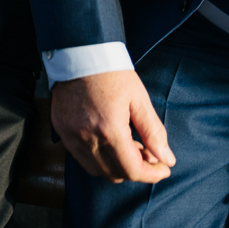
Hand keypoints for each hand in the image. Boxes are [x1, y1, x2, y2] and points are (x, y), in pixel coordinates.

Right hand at [51, 69, 175, 183]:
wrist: (79, 53)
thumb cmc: (112, 72)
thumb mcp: (139, 99)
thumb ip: (154, 132)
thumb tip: (167, 159)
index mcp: (109, 129)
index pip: (132, 170)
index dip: (152, 174)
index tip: (163, 168)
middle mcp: (87, 137)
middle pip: (115, 174)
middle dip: (136, 170)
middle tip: (148, 154)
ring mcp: (71, 135)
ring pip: (96, 170)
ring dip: (116, 166)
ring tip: (128, 146)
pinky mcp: (61, 130)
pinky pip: (80, 157)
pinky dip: (97, 158)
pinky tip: (108, 142)